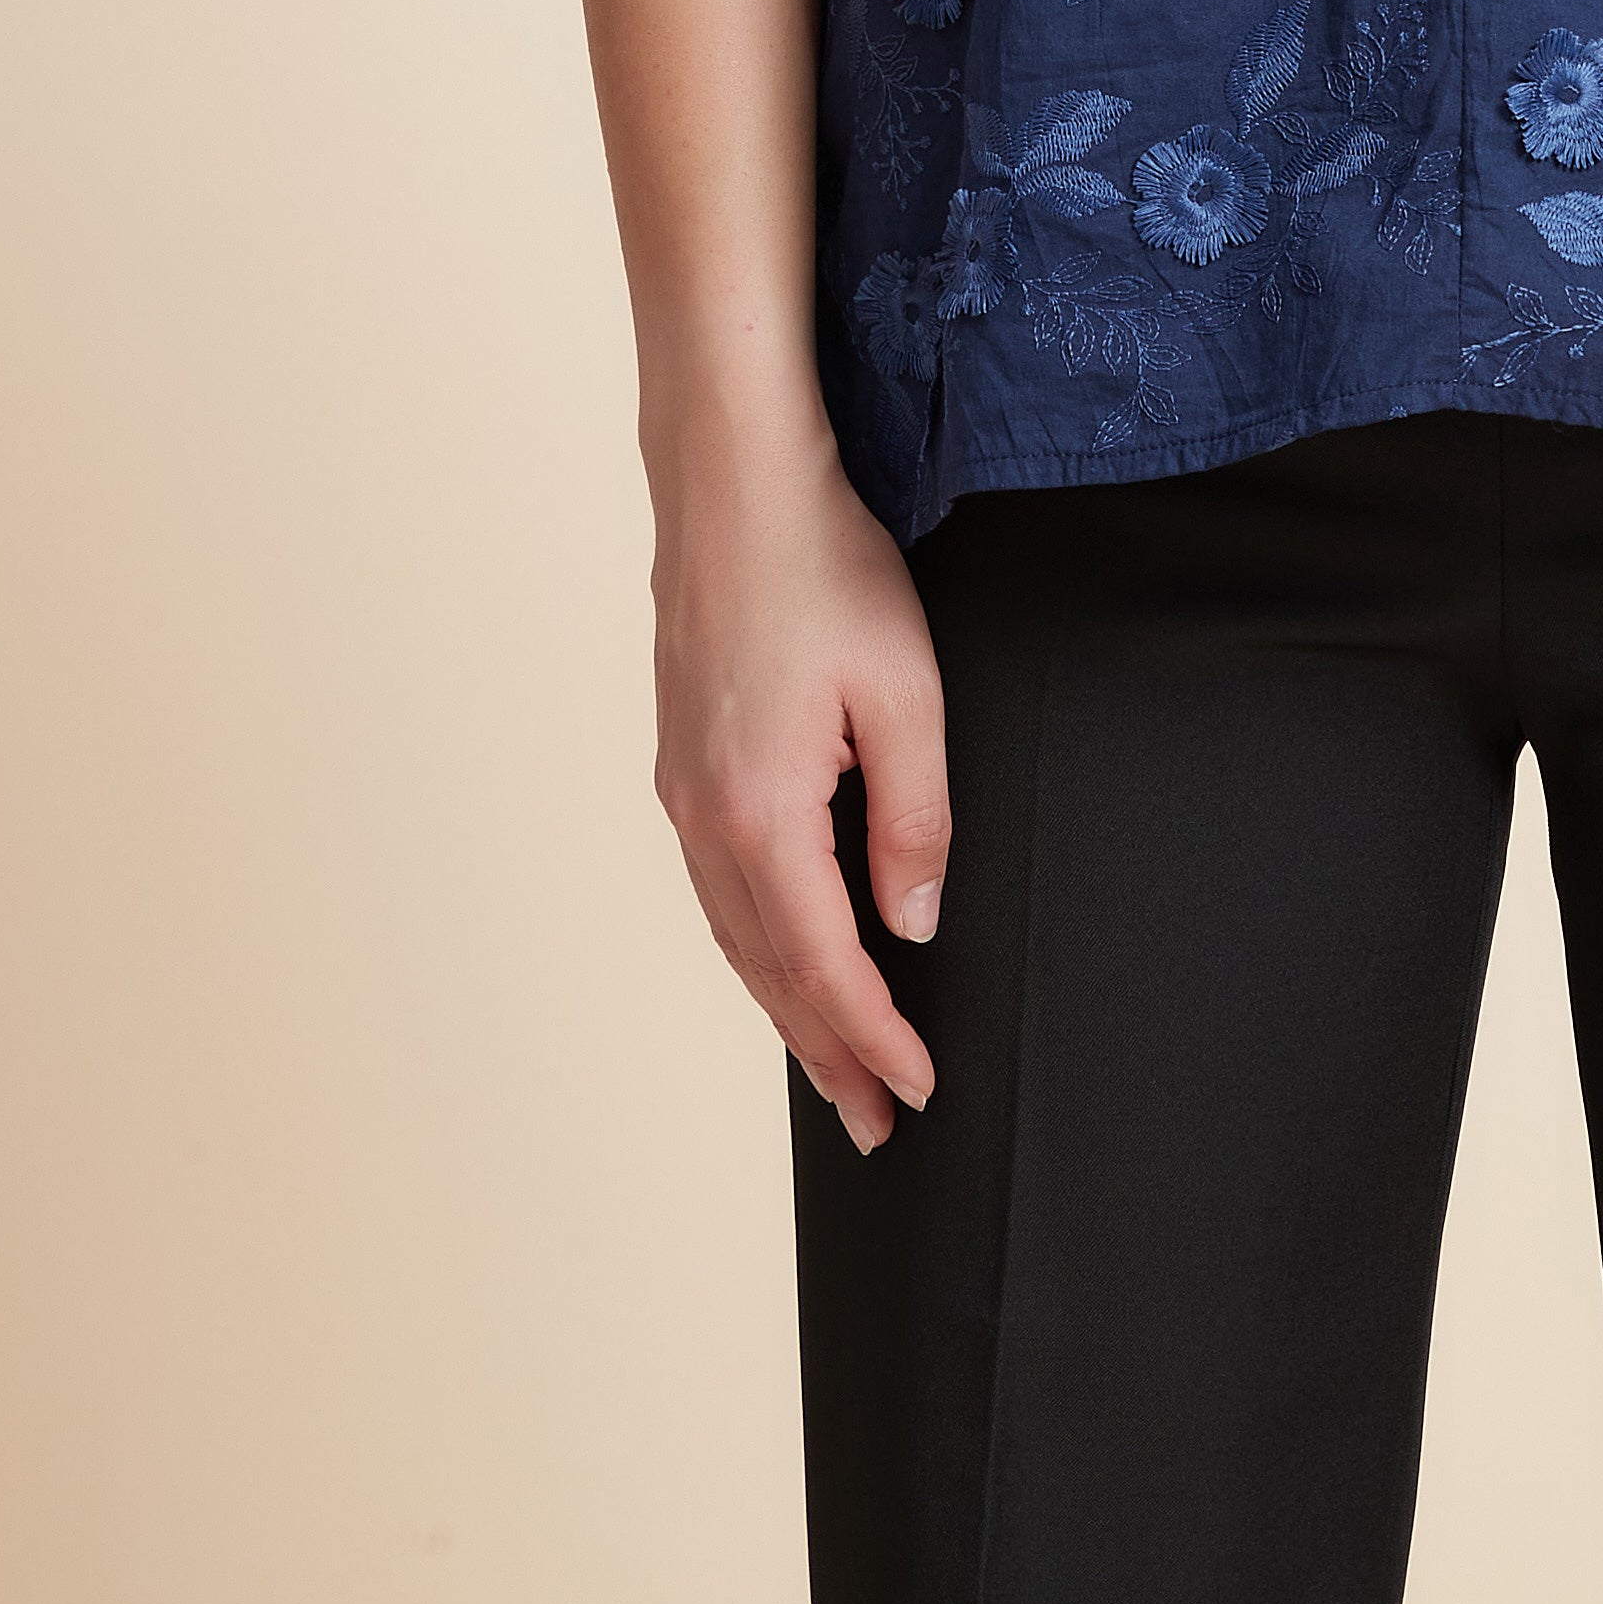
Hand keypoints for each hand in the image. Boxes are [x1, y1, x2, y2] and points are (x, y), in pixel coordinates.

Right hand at [650, 417, 949, 1156]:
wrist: (732, 478)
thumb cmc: (825, 566)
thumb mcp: (906, 691)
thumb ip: (914, 817)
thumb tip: (914, 921)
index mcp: (760, 812)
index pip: (825, 963)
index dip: (874, 1036)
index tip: (919, 1090)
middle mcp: (705, 817)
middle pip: (769, 971)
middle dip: (826, 1053)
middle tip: (875, 1125)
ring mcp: (683, 788)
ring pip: (736, 935)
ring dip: (788, 1008)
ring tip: (836, 1067)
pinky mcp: (683, 758)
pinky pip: (720, 887)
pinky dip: (758, 947)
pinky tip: (786, 955)